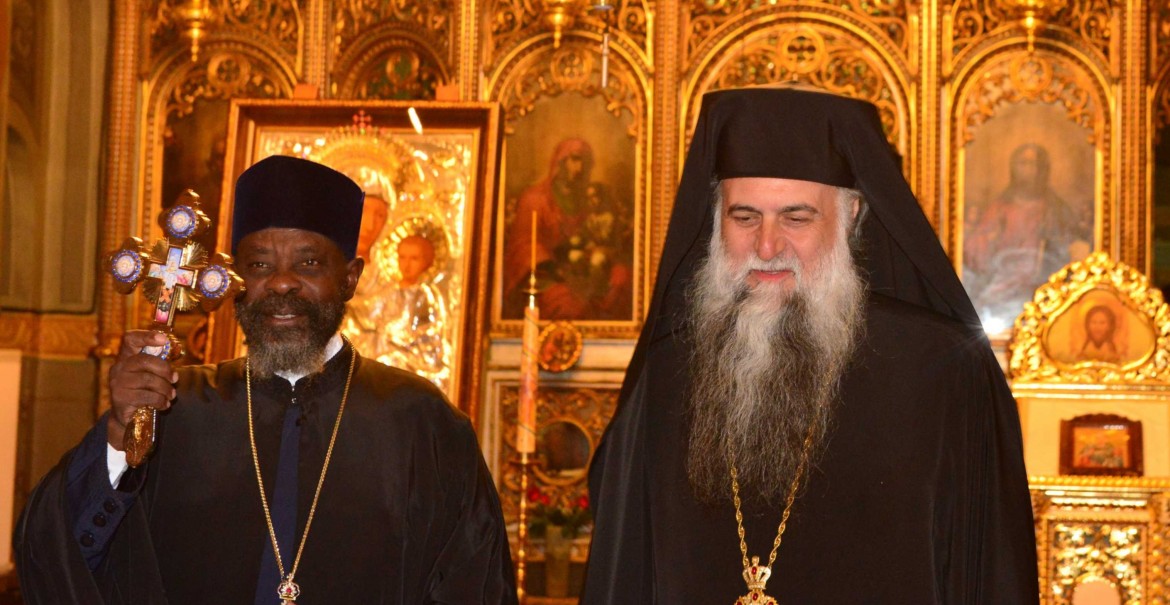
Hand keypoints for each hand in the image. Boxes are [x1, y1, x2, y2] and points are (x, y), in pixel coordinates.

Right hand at [107, 331, 176, 449]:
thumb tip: (175, 350)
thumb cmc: (143, 390)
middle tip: (175, 379)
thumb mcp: (149, 374)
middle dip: (165, 369)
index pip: (130, 339)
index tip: (163, 339)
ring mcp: (117, 383)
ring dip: (165, 388)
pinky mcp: (120, 399)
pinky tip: (164, 404)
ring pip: (148, 380)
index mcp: (126, 357)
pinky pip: (147, 396)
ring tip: (171, 395)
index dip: (146, 336)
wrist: (127, 417)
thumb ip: (158, 362)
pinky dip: (160, 401)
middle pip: (144, 360)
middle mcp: (118, 368)